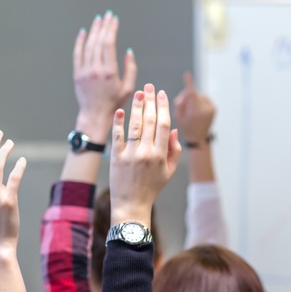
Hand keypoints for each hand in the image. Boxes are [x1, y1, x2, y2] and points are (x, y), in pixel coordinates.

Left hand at [73, 11, 136, 140]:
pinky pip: (77, 54)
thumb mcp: (128, 87)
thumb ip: (131, 68)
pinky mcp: (77, 75)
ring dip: (93, 31)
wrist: (95, 115)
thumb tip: (128, 51)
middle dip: (104, 26)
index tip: (115, 19)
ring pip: (88, 46)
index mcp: (109, 72)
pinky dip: (80, 42)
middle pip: (98, 42)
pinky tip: (83, 33)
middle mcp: (95, 69)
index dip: (111, 29)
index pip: (109, 44)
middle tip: (107, 15)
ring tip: (98, 20)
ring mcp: (84, 71)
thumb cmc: (115, 103)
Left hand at [109, 85, 180, 226]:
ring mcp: (130, 155)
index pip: (164, 125)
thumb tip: (173, 128)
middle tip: (149, 87)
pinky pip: (117, 137)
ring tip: (138, 93)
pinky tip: (120, 111)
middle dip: (150, 101)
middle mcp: (147, 153)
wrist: (131, 204)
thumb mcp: (169, 171)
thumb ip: (174, 150)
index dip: (163, 107)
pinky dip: (118, 123)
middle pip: (150, 122)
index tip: (161, 94)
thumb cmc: (151, 187)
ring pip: (135, 126)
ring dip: (137, 107)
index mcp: (161, 155)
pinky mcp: (116, 158)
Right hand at [174, 72, 215, 143]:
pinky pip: (203, 99)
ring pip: (199, 96)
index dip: (189, 84)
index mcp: (196, 112)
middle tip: (181, 104)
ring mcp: (211, 108)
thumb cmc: (185, 127)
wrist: (198, 138)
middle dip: (187, 97)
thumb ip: (180, 103)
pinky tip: (195, 110)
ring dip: (193, 99)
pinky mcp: (214, 108)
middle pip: (194, 94)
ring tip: (189, 109)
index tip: (187, 75)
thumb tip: (187, 92)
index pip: (192, 94)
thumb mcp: (178, 116)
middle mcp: (206, 109)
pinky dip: (198, 101)